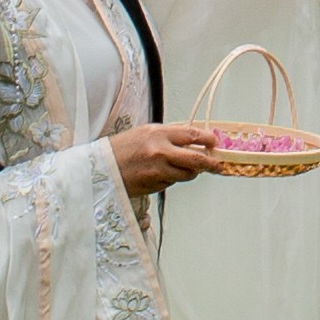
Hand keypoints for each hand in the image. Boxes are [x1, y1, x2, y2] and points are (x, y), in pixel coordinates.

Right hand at [106, 120, 230, 197]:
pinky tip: (160, 173)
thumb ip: (169, 136)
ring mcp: (158, 171)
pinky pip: (172, 182)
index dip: (208, 139)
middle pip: (196, 159)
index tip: (215, 143)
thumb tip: (194, 139)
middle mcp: (160, 152)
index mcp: (158, 134)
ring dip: (191, 172)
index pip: (192, 135)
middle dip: (211, 163)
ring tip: (184, 168)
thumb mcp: (146, 133)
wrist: (100, 168)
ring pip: (187, 174)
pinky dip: (172, 179)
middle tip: (218, 165)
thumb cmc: (123, 148)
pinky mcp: (154, 186)